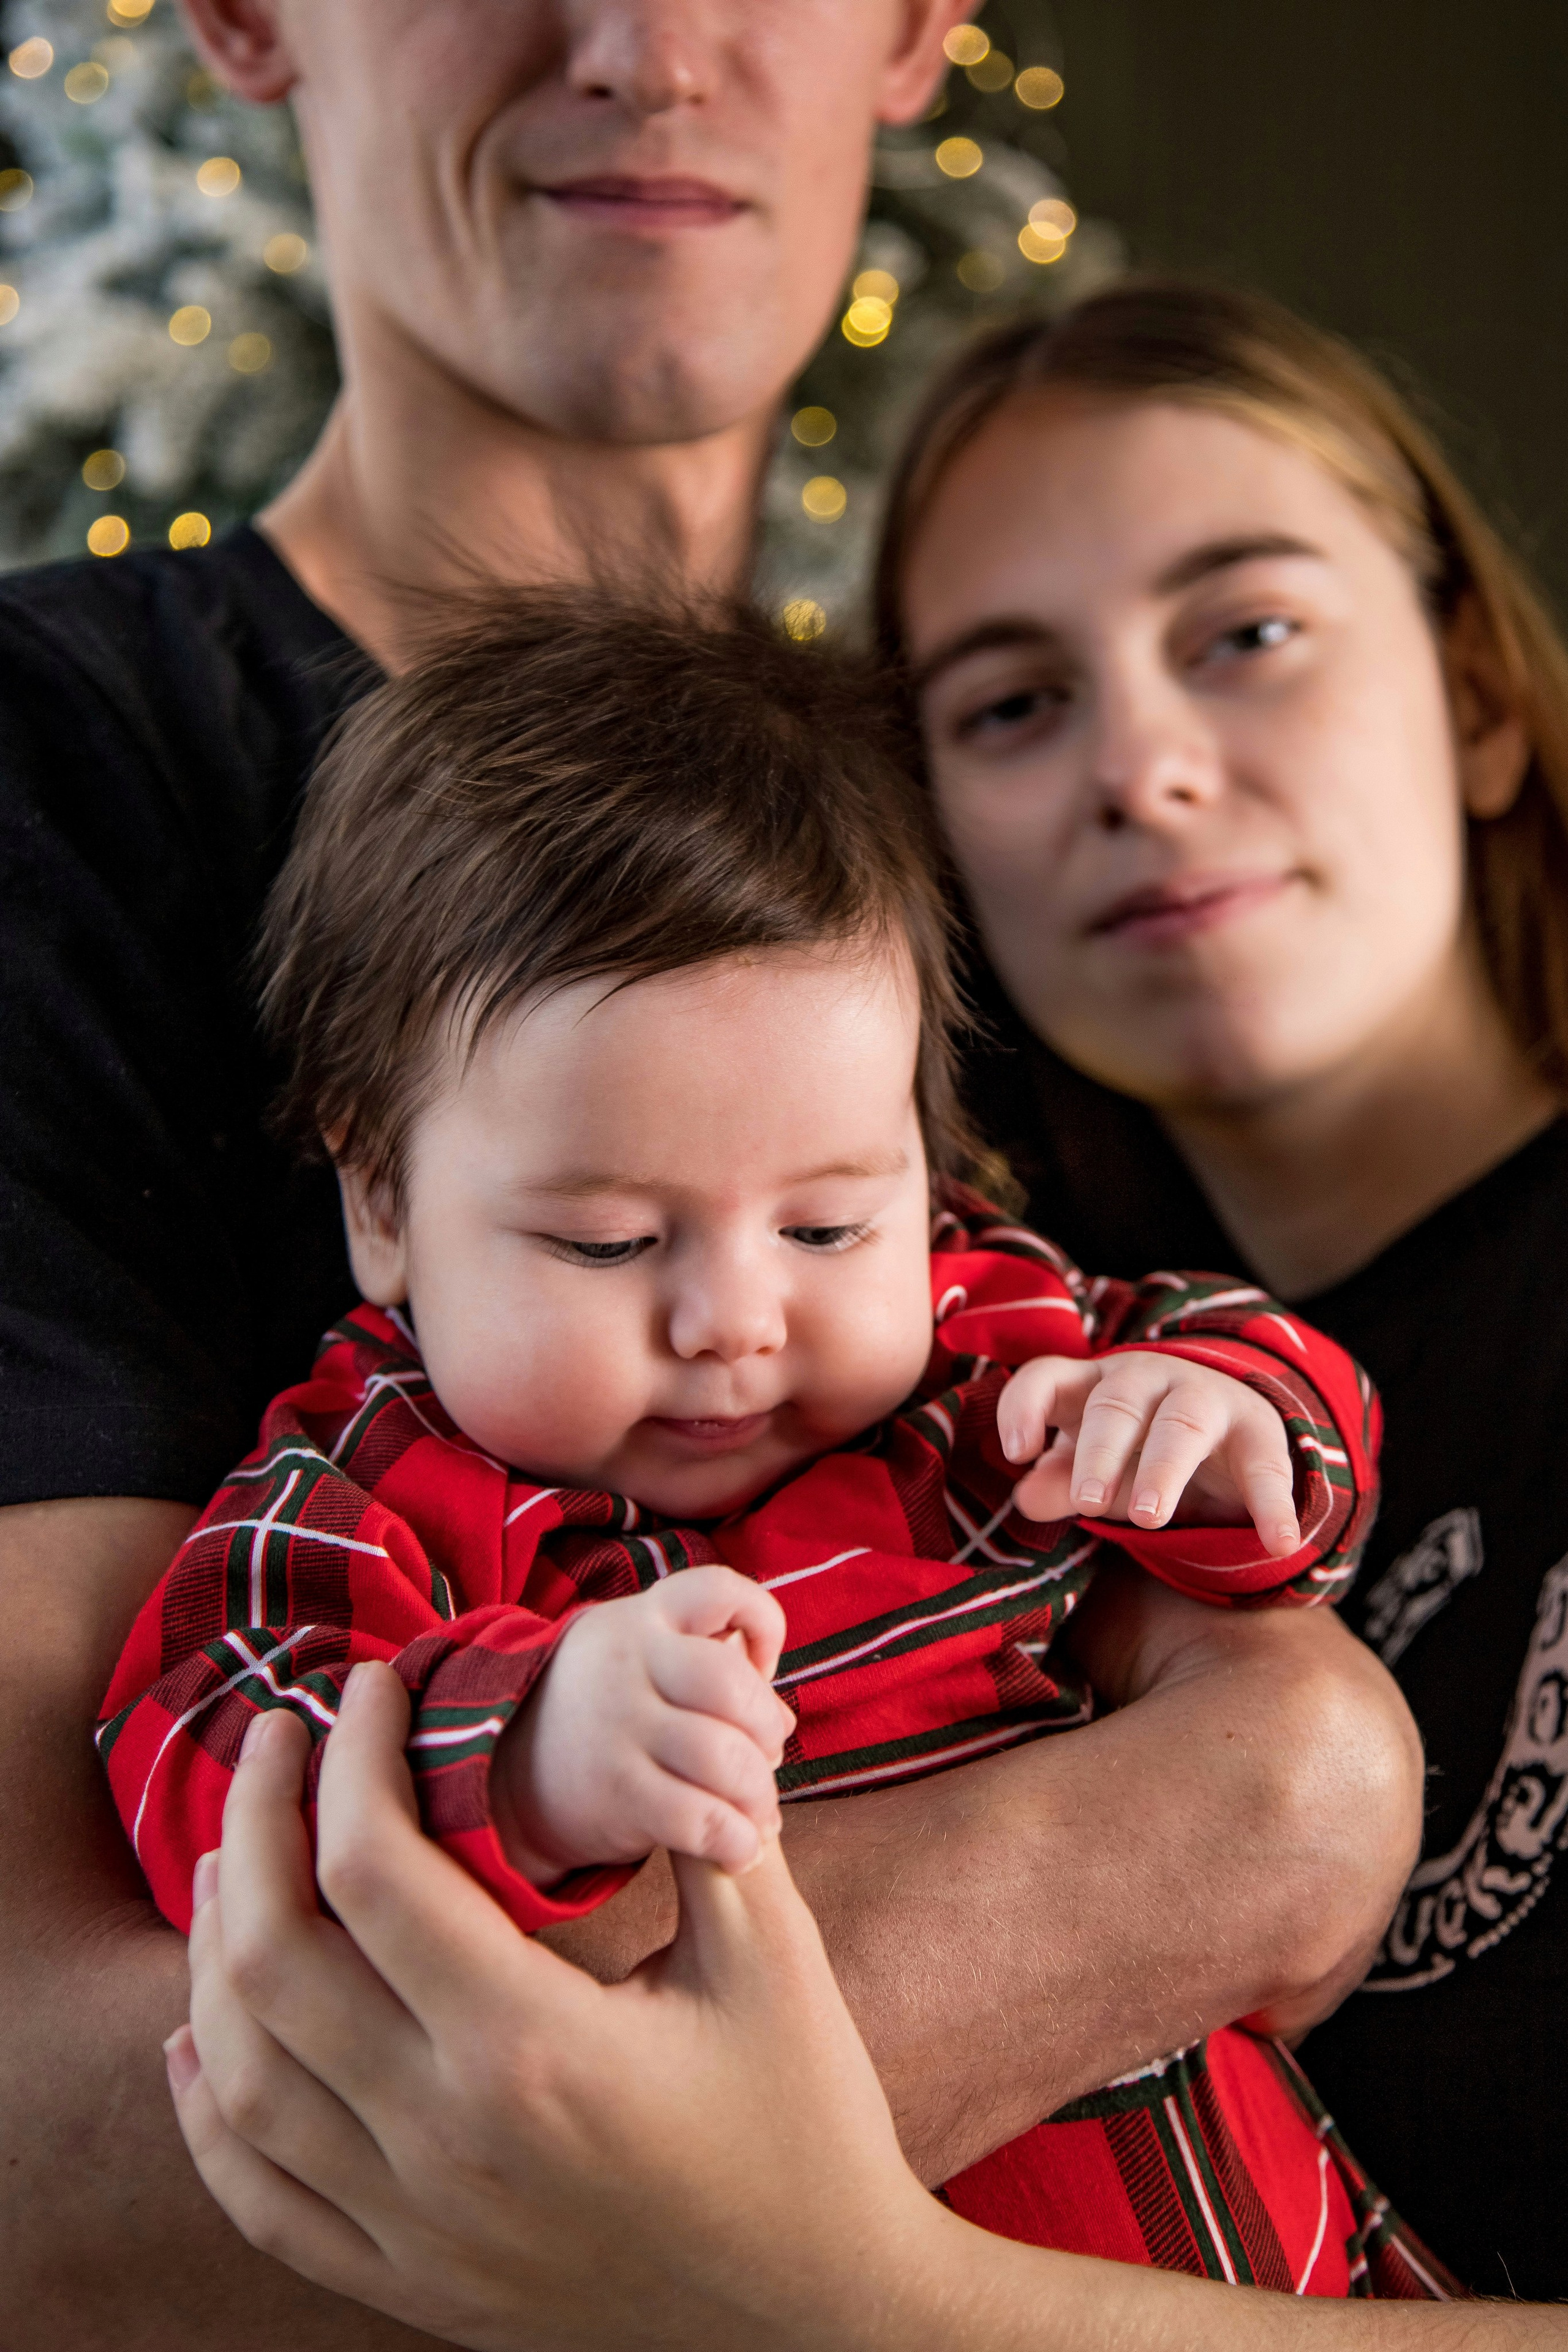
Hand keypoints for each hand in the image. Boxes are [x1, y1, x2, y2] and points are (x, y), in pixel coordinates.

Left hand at [162, 1667, 955, 2351]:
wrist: (812, 2319)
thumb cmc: (803, 2124)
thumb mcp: (776, 1960)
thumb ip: (712, 1833)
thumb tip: (675, 1720)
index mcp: (532, 2044)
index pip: (374, 1869)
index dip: (352, 1756)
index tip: (371, 1685)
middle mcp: (446, 2136)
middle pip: (274, 1955)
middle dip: (257, 1819)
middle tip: (283, 1737)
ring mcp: (414, 2221)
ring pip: (243, 2071)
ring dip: (211, 1945)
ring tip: (232, 1856)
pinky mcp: (408, 2281)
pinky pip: (260, 2199)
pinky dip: (206, 2111)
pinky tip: (197, 2037)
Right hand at [492, 1567, 795, 1881]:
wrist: (507, 1775)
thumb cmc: (599, 1712)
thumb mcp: (636, 1663)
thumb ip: (706, 1669)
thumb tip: (782, 1722)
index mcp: (641, 1620)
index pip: (719, 1590)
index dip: (764, 1621)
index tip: (763, 1666)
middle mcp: (629, 1664)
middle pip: (732, 1685)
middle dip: (766, 1729)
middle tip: (766, 1758)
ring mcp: (619, 1728)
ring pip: (724, 1757)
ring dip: (758, 1794)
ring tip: (758, 1814)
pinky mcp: (615, 1794)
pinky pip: (699, 1818)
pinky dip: (735, 1839)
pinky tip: (738, 1847)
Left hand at [997, 1351, 1301, 1557]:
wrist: (1230, 1430)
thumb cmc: (1138, 1447)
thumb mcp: (1096, 1466)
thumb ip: (1059, 1480)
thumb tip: (1024, 1498)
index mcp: (1092, 1385)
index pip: (1046, 1377)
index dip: (1025, 1407)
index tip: (1017, 1452)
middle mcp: (1145, 1380)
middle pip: (1115, 1404)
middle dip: (1099, 1451)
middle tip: (1087, 1501)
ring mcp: (1204, 1399)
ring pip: (1179, 1424)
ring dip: (1162, 1469)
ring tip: (1148, 1518)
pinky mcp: (1256, 1431)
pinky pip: (1265, 1466)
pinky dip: (1272, 1505)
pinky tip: (1280, 1543)